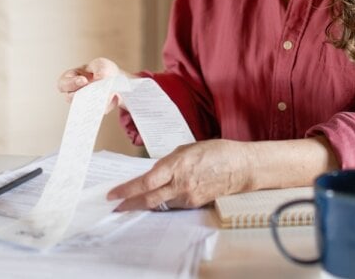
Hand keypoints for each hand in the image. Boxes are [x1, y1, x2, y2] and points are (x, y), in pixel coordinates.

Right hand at [57, 57, 124, 111]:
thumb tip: (99, 78)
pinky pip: (96, 111)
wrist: (116, 80)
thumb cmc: (103, 70)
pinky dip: (103, 106)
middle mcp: (75, 92)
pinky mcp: (95, 109)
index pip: (63, 83)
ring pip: (83, 106)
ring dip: (92, 101)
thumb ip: (100, 70)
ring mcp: (84, 102)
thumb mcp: (102, 64)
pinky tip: (111, 100)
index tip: (84, 80)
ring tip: (103, 95)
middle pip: (70, 98)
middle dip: (81, 94)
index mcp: (71, 78)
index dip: (71, 83)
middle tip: (92, 90)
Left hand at [107, 139, 253, 210]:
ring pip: (159, 204)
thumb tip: (154, 172)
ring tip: (131, 202)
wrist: (241, 167)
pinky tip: (155, 199)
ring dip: (143, 203)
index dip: (127, 190)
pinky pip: (172, 205)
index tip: (113, 194)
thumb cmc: (216, 152)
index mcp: (177, 166)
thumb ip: (169, 162)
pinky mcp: (194, 203)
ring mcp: (188, 196)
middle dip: (129, 203)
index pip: (146, 182)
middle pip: (148, 198)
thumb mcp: (187, 149)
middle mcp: (180, 184)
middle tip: (115, 206)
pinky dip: (161, 202)